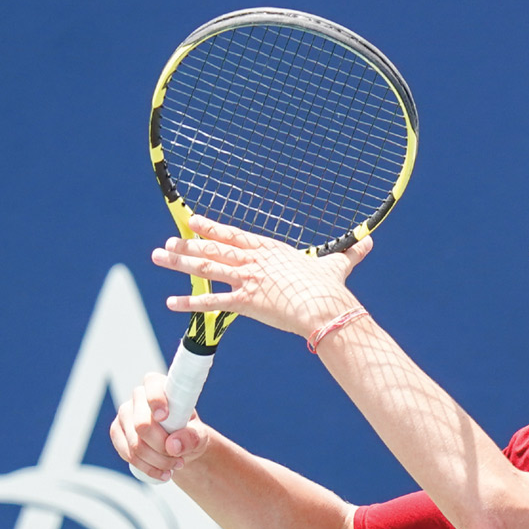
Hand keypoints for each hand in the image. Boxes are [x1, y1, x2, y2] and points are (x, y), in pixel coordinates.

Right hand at [109, 373, 210, 481]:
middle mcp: (138, 397)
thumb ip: (191, 438)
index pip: (152, 385)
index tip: (164, 417)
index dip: (156, 401)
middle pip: (142, 425)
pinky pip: (127, 454)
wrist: (180, 446)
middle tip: (180, 457)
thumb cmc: (190, 433)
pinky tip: (162, 473)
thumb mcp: (199, 435)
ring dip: (157, 461)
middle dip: (162, 447)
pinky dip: (146, 467)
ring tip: (176, 465)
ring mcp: (124, 415)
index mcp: (160, 387)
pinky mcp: (117, 432)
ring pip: (134, 444)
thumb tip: (172, 445)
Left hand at [150, 215, 373, 338]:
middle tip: (165, 243)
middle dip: (187, 246)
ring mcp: (247, 280)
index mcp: (270, 250)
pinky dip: (190, 303)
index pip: (234, 235)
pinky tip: (171, 302)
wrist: (324, 307)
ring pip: (206, 269)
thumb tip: (370, 243)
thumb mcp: (338, 267)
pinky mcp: (245, 302)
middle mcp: (254, 261)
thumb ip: (350, 255)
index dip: (211, 228)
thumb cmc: (330, 288)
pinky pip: (212, 302)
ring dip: (180, 264)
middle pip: (213, 250)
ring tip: (158, 258)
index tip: (193, 221)